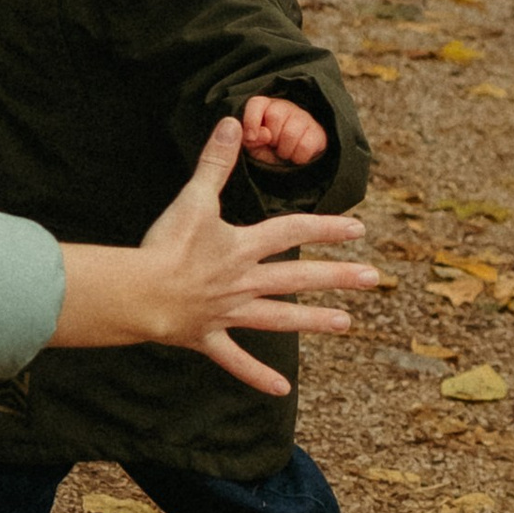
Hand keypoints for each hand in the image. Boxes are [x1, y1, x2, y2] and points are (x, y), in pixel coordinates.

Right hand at [50, 121, 375, 397]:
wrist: (140, 293)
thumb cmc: (164, 245)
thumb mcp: (192, 199)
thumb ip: (214, 162)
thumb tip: (233, 122)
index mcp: (242, 247)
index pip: (292, 231)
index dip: (326, 228)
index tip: (358, 229)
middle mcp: (244, 281)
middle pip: (297, 277)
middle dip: (336, 277)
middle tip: (373, 280)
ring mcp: (228, 312)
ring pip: (278, 318)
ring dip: (312, 322)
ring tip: (346, 324)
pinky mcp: (207, 337)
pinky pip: (236, 359)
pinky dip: (256, 375)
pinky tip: (282, 390)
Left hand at [240, 92, 327, 170]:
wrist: (294, 161)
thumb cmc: (269, 149)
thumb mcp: (254, 147)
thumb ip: (250, 140)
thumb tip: (263, 134)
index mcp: (265, 106)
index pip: (256, 103)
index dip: (251, 120)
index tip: (251, 138)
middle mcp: (285, 107)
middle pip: (275, 116)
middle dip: (271, 138)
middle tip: (273, 145)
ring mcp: (304, 116)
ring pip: (290, 133)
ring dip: (284, 150)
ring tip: (284, 151)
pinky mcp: (317, 131)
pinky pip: (305, 146)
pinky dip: (298, 157)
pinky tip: (296, 155)